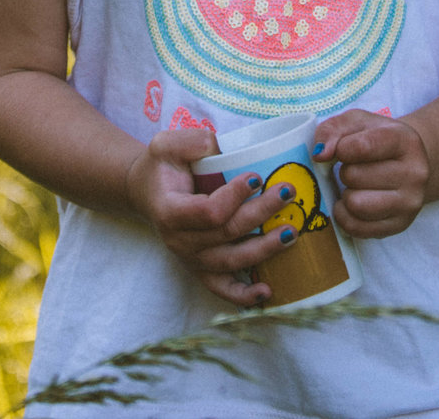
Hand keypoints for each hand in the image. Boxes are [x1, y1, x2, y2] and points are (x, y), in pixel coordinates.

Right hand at [126, 127, 308, 306]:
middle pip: (227, 234)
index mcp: (169, 211)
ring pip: (231, 262)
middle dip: (261, 213)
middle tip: (287, 193)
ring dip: (264, 249)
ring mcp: (191, 259)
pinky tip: (267, 292)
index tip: (256, 176)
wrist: (147, 193)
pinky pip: (222, 289)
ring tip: (291, 233)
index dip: (235, 197)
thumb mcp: (164, 144)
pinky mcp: (201, 269)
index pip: (208, 212)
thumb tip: (220, 148)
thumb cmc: (161, 168)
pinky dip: (244, 295)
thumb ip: (189, 142)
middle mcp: (180, 241)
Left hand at [313, 110, 430, 237]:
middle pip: (353, 177)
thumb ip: (332, 130)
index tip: (344, 149)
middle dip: (345, 172)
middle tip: (355, 168)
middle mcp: (415, 173)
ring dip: (346, 195)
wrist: (409, 163)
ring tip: (356, 186)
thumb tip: (320, 155)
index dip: (342, 149)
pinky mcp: (400, 225)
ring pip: (355, 205)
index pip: (361, 147)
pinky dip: (346, 216)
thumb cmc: (378, 140)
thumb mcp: (356, 122)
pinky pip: (356, 228)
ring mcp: (410, 202)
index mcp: (406, 141)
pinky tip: (353, 203)